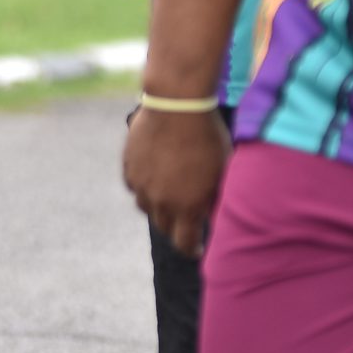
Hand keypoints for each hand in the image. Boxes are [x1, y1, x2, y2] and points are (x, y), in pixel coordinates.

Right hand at [123, 102, 230, 257]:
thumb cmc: (208, 137)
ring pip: (146, 207)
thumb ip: (217, 199)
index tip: (196, 248)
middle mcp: (160, 201)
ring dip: (158, 206)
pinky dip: (144, 185)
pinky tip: (154, 175)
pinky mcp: (129, 165)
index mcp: (187, 207)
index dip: (191, 249)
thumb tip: (215, 216)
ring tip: (169, 195)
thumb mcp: (223, 171)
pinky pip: (134, 185)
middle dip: (176, 227)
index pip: (184, 244)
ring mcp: (141, 183)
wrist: (177, 104)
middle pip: (164, 227)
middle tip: (186, 219)